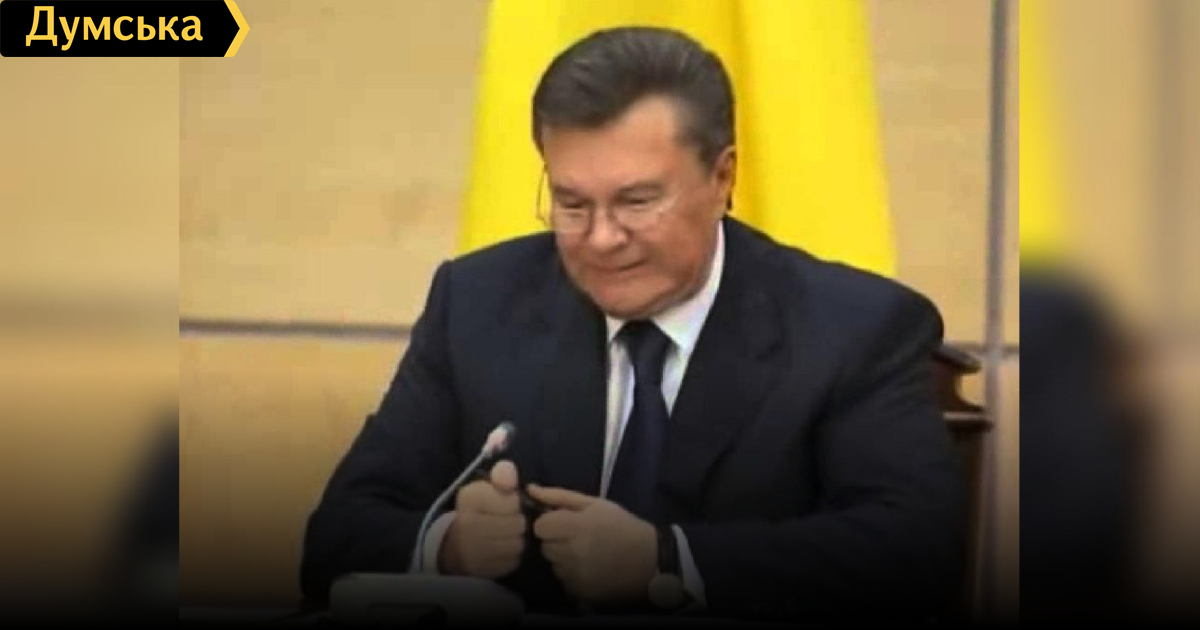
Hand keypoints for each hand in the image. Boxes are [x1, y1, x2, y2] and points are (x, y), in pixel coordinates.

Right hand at [439, 460, 526, 577]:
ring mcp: (473, 550)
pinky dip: (513, 556)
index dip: (515, 503)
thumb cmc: (480, 510)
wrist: (457, 543)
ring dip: (518, 539)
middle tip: (511, 521)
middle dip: (519, 522)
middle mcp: (468, 524)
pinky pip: (512, 561)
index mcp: (470, 498)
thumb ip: (502, 475)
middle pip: (517, 524)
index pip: (512, 502)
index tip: (508, 504)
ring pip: (517, 544)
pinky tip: (503, 549)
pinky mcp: (482, 569)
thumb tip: (509, 472)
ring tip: (508, 535)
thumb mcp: (488, 487)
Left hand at [528, 484, 656, 603]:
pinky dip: (572, 575)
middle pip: (545, 546)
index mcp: (574, 526)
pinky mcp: (579, 591)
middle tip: (578, 538)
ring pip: (553, 564)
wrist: (649, 560)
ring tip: (586, 554)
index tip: (564, 524)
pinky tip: (589, 569)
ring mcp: (574, 575)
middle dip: (557, 541)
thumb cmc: (621, 526)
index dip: (550, 523)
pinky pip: (563, 580)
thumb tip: (530, 489)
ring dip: (563, 559)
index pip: (540, 527)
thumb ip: (559, 496)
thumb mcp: (594, 504)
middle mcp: (570, 552)